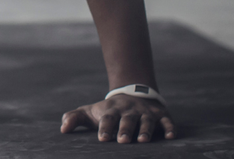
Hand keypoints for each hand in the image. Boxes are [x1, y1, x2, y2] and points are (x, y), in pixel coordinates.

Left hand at [60, 94, 176, 143]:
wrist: (131, 93)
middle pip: (127, 120)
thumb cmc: (108, 111)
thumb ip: (75, 118)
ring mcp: (145, 112)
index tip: (102, 138)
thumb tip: (62, 129)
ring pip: (146, 121)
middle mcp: (129, 111)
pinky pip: (166, 121)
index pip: (107, 119)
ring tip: (142, 141)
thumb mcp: (91, 112)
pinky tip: (171, 137)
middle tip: (122, 141)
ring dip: (145, 130)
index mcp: (112, 111)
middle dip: (125, 130)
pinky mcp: (160, 114)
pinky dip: (169, 127)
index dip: (105, 128)